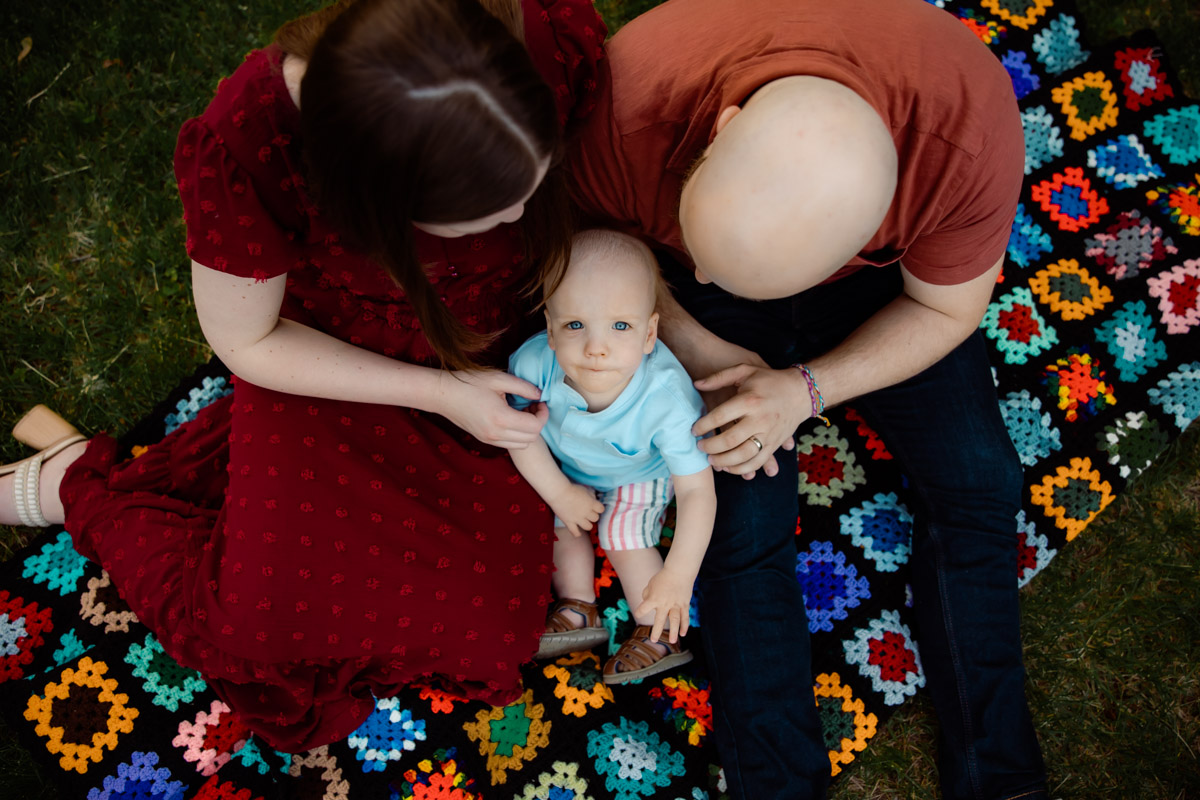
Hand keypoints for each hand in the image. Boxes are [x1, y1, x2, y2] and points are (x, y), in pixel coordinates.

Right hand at [435, 370, 546, 447]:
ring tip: (522, 412)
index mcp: (501, 418)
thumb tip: (540, 394)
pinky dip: (517, 434)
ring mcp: (489, 440)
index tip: (539, 401)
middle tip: (532, 405)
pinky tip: (512, 417)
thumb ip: (523, 387)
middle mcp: (496, 434)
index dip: (543, 414)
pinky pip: (510, 444)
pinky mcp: (484, 440)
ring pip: (522, 444)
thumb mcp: (498, 378)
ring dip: (528, 430)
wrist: (442, 394)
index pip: (535, 426)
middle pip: (532, 438)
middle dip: (538, 422)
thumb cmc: (468, 382)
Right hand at [549, 483, 603, 537]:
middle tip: (587, 512)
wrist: (558, 492)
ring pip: (588, 527)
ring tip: (583, 521)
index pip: (601, 509)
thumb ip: (591, 495)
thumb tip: (594, 499)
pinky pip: (575, 532)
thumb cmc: (571, 488)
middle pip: (595, 518)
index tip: (595, 506)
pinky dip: (577, 533)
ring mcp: (578, 519)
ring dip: (587, 524)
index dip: (598, 508)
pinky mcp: (569, 523)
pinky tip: (577, 532)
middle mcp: (586, 513)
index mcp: (591, 503)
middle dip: (592, 515)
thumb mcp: (585, 489)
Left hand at [635, 567, 693, 643]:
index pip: (643, 608)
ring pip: (675, 620)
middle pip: (660, 619)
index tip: (639, 612)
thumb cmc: (663, 577)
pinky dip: (685, 626)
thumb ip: (647, 595)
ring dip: (673, 631)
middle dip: (656, 631)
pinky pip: (685, 616)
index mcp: (654, 598)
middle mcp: (664, 603)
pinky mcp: (685, 604)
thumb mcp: (650, 584)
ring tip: (672, 641)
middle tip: (653, 641)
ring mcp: (676, 604)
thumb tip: (647, 603)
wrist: (679, 571)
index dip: (640, 611)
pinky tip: (683, 634)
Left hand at [686, 341, 790, 478]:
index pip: (720, 416)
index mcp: (749, 400)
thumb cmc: (769, 380)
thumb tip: (696, 384)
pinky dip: (741, 469)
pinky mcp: (775, 444)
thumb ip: (719, 377)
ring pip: (743, 456)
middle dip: (710, 446)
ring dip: (723, 461)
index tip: (694, 430)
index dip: (703, 426)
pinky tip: (729, 468)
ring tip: (711, 460)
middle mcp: (759, 419)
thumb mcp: (745, 370)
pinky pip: (757, 462)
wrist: (801, 392)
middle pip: (729, 440)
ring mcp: (769, 434)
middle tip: (700, 447)